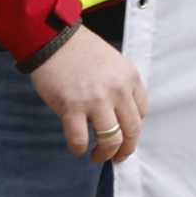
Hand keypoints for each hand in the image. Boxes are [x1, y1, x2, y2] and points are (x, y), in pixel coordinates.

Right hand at [29, 25, 145, 162]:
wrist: (53, 40)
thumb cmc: (80, 50)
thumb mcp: (113, 62)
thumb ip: (119, 85)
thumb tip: (117, 112)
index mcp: (130, 78)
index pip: (142, 111)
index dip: (134, 126)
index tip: (126, 132)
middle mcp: (118, 91)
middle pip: (133, 130)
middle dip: (127, 148)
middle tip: (118, 156)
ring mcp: (95, 101)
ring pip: (111, 139)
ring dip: (105, 154)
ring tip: (97, 156)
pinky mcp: (71, 108)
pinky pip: (80, 139)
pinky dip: (79, 148)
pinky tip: (78, 148)